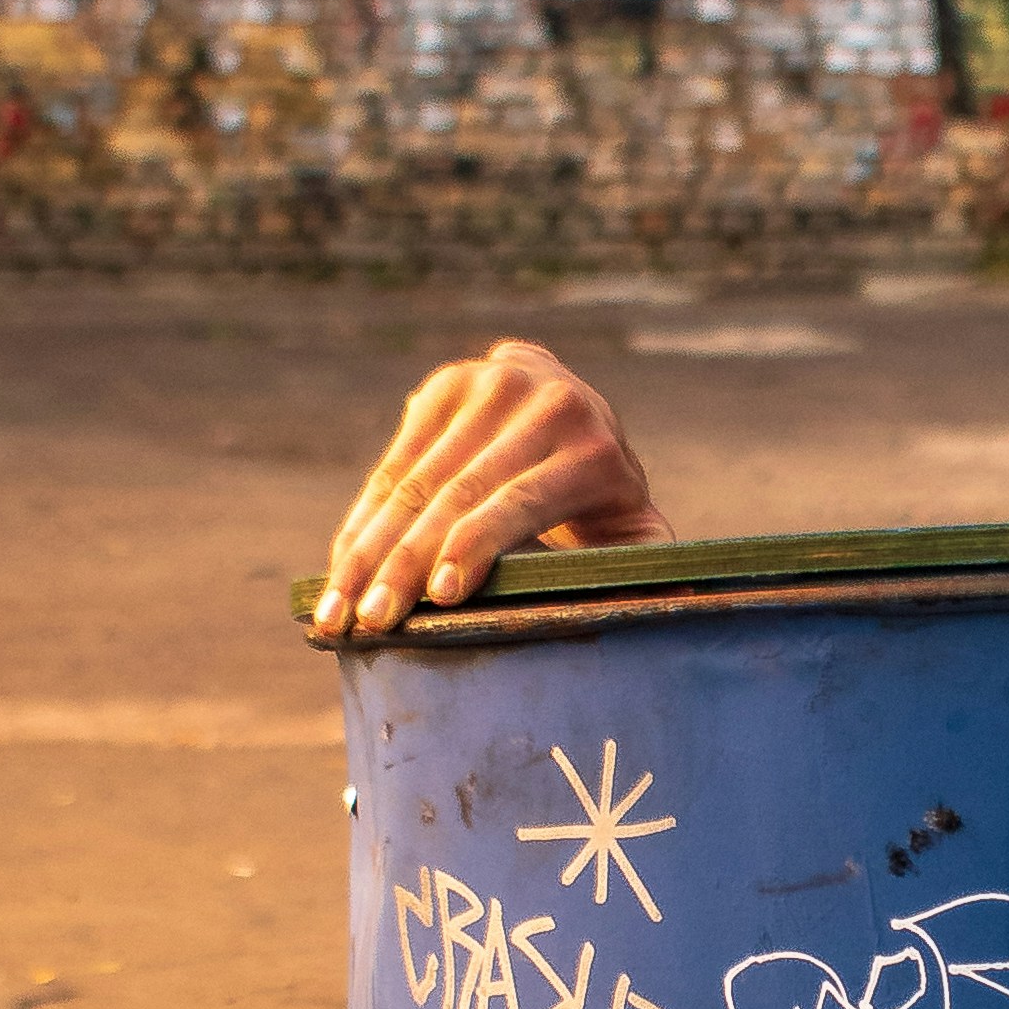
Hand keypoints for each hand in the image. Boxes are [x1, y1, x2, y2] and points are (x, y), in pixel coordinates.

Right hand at [314, 341, 667, 636]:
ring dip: (366, 553)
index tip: (437, 598)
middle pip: (456, 495)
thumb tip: (671, 610)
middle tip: (367, 625)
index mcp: (592, 447)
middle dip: (403, 565)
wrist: (578, 416)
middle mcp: (542, 401)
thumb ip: (645, 573)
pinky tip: (340, 571)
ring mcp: (488, 383)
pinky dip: (362, 522)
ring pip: (414, 482)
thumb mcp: (636, 538)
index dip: (476, 547)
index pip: (521, 500)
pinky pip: (394, 463)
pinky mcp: (444, 385)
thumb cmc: (606, 510)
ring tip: (336, 615)